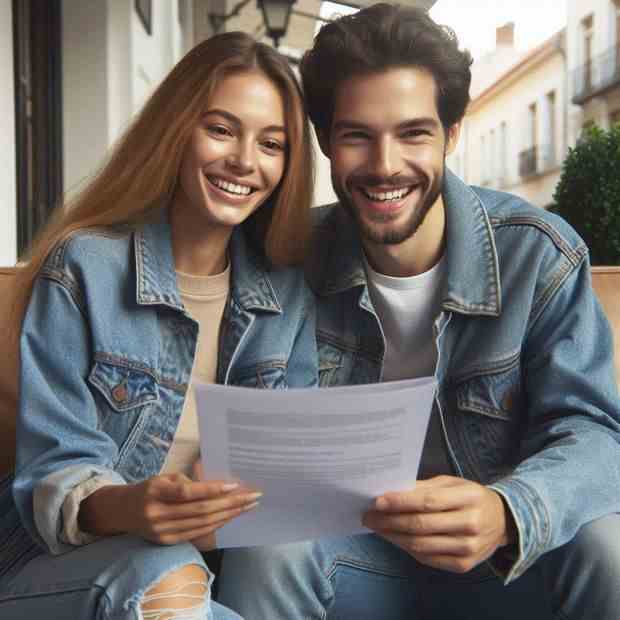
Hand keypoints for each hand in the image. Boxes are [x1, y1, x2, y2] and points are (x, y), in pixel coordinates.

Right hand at [79, 470, 260, 546]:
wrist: (123, 511)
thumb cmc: (150, 488)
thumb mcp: (164, 477)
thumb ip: (188, 480)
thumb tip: (220, 483)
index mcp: (156, 491)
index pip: (188, 492)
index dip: (212, 489)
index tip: (235, 485)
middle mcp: (157, 514)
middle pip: (200, 511)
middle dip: (231, 503)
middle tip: (253, 496)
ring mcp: (162, 532)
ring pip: (203, 524)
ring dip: (229, 515)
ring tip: (248, 506)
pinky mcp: (168, 542)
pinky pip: (198, 533)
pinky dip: (217, 524)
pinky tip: (231, 516)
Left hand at [362, 475, 515, 573]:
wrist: (503, 521)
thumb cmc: (470, 497)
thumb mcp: (451, 483)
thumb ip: (423, 488)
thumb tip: (391, 492)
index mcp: (468, 498)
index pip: (427, 502)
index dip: (400, 502)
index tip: (377, 501)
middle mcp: (470, 525)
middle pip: (421, 525)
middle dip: (390, 521)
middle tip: (369, 516)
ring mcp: (468, 549)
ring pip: (421, 545)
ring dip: (393, 537)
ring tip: (377, 528)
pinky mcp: (463, 566)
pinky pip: (428, 559)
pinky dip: (407, 549)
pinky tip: (395, 539)